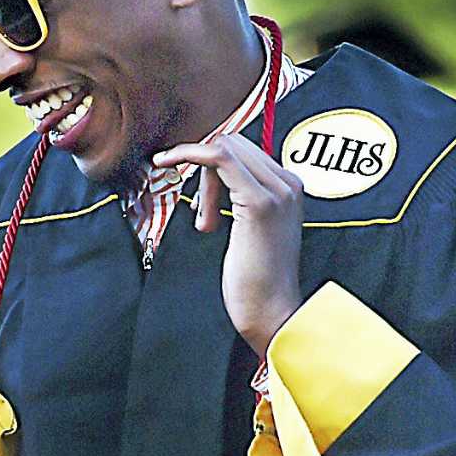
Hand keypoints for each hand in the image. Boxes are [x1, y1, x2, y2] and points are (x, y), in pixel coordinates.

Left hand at [152, 132, 303, 354]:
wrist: (272, 311)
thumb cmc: (258, 281)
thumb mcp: (253, 231)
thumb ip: (243, 200)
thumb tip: (217, 181)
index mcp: (290, 188)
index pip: (244, 151)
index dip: (214, 170)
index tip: (205, 200)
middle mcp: (288, 183)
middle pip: (233, 144)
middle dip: (207, 173)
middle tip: (205, 216)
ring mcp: (276, 191)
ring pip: (223, 148)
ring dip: (202, 180)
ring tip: (207, 222)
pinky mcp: (257, 202)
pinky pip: (217, 157)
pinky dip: (186, 154)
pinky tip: (165, 163)